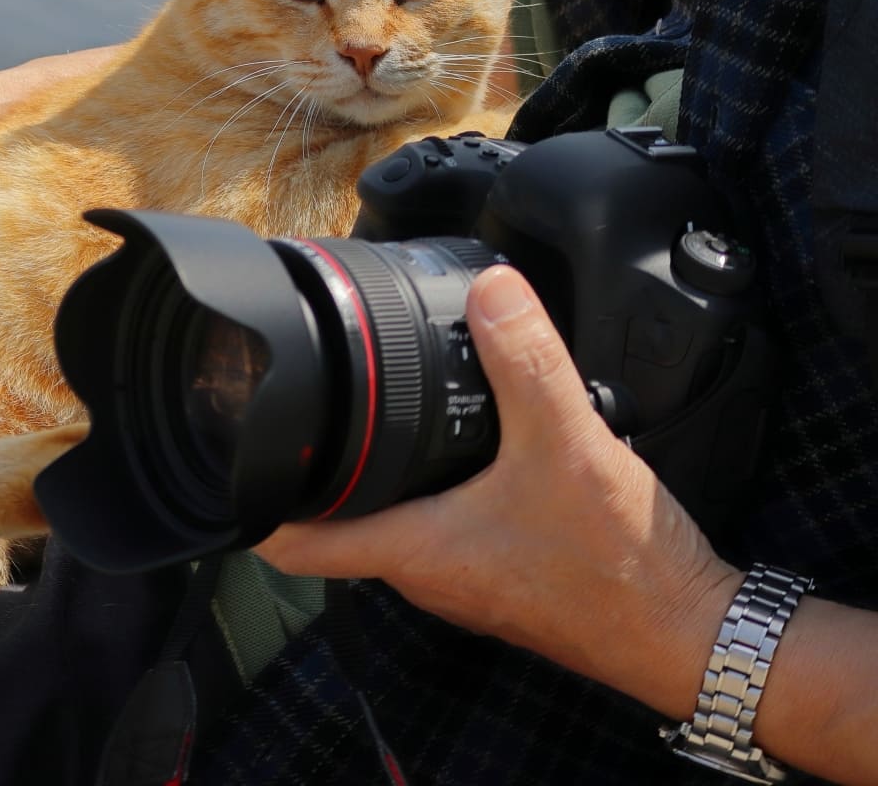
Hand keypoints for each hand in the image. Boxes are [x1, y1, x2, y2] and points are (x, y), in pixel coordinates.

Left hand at [255, 266, 738, 719]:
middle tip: (309, 404)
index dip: (250, 501)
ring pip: (391, 518)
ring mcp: (461, 576)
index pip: (291, 542)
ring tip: (379, 410)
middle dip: (320, 465)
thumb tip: (490, 289)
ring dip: (380, 472)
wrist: (693, 633)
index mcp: (411, 550)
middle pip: (336, 521)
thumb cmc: (623, 568)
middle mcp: (424, 573)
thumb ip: (527, 361)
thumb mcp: (568, 444)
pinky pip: (443, 522)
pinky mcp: (500, 571)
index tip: (229, 453)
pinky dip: (437, 483)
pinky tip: (466, 443)